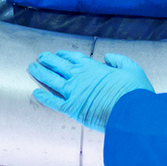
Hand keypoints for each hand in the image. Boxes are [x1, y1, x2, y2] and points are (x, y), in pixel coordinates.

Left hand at [29, 50, 152, 131]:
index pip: (75, 59)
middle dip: (49, 60)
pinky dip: (44, 97)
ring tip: (32, 67)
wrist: (131, 112)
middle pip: (60, 66)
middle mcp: (81, 77)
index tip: (58, 53)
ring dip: (41, 73)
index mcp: (94, 68)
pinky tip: (35, 92)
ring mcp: (74, 92)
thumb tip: (107, 56)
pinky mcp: (72, 108)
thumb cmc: (134, 92)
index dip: (65, 55)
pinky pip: (53, 102)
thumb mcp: (132, 68)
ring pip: (52, 80)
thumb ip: (119, 60)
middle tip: (40, 57)